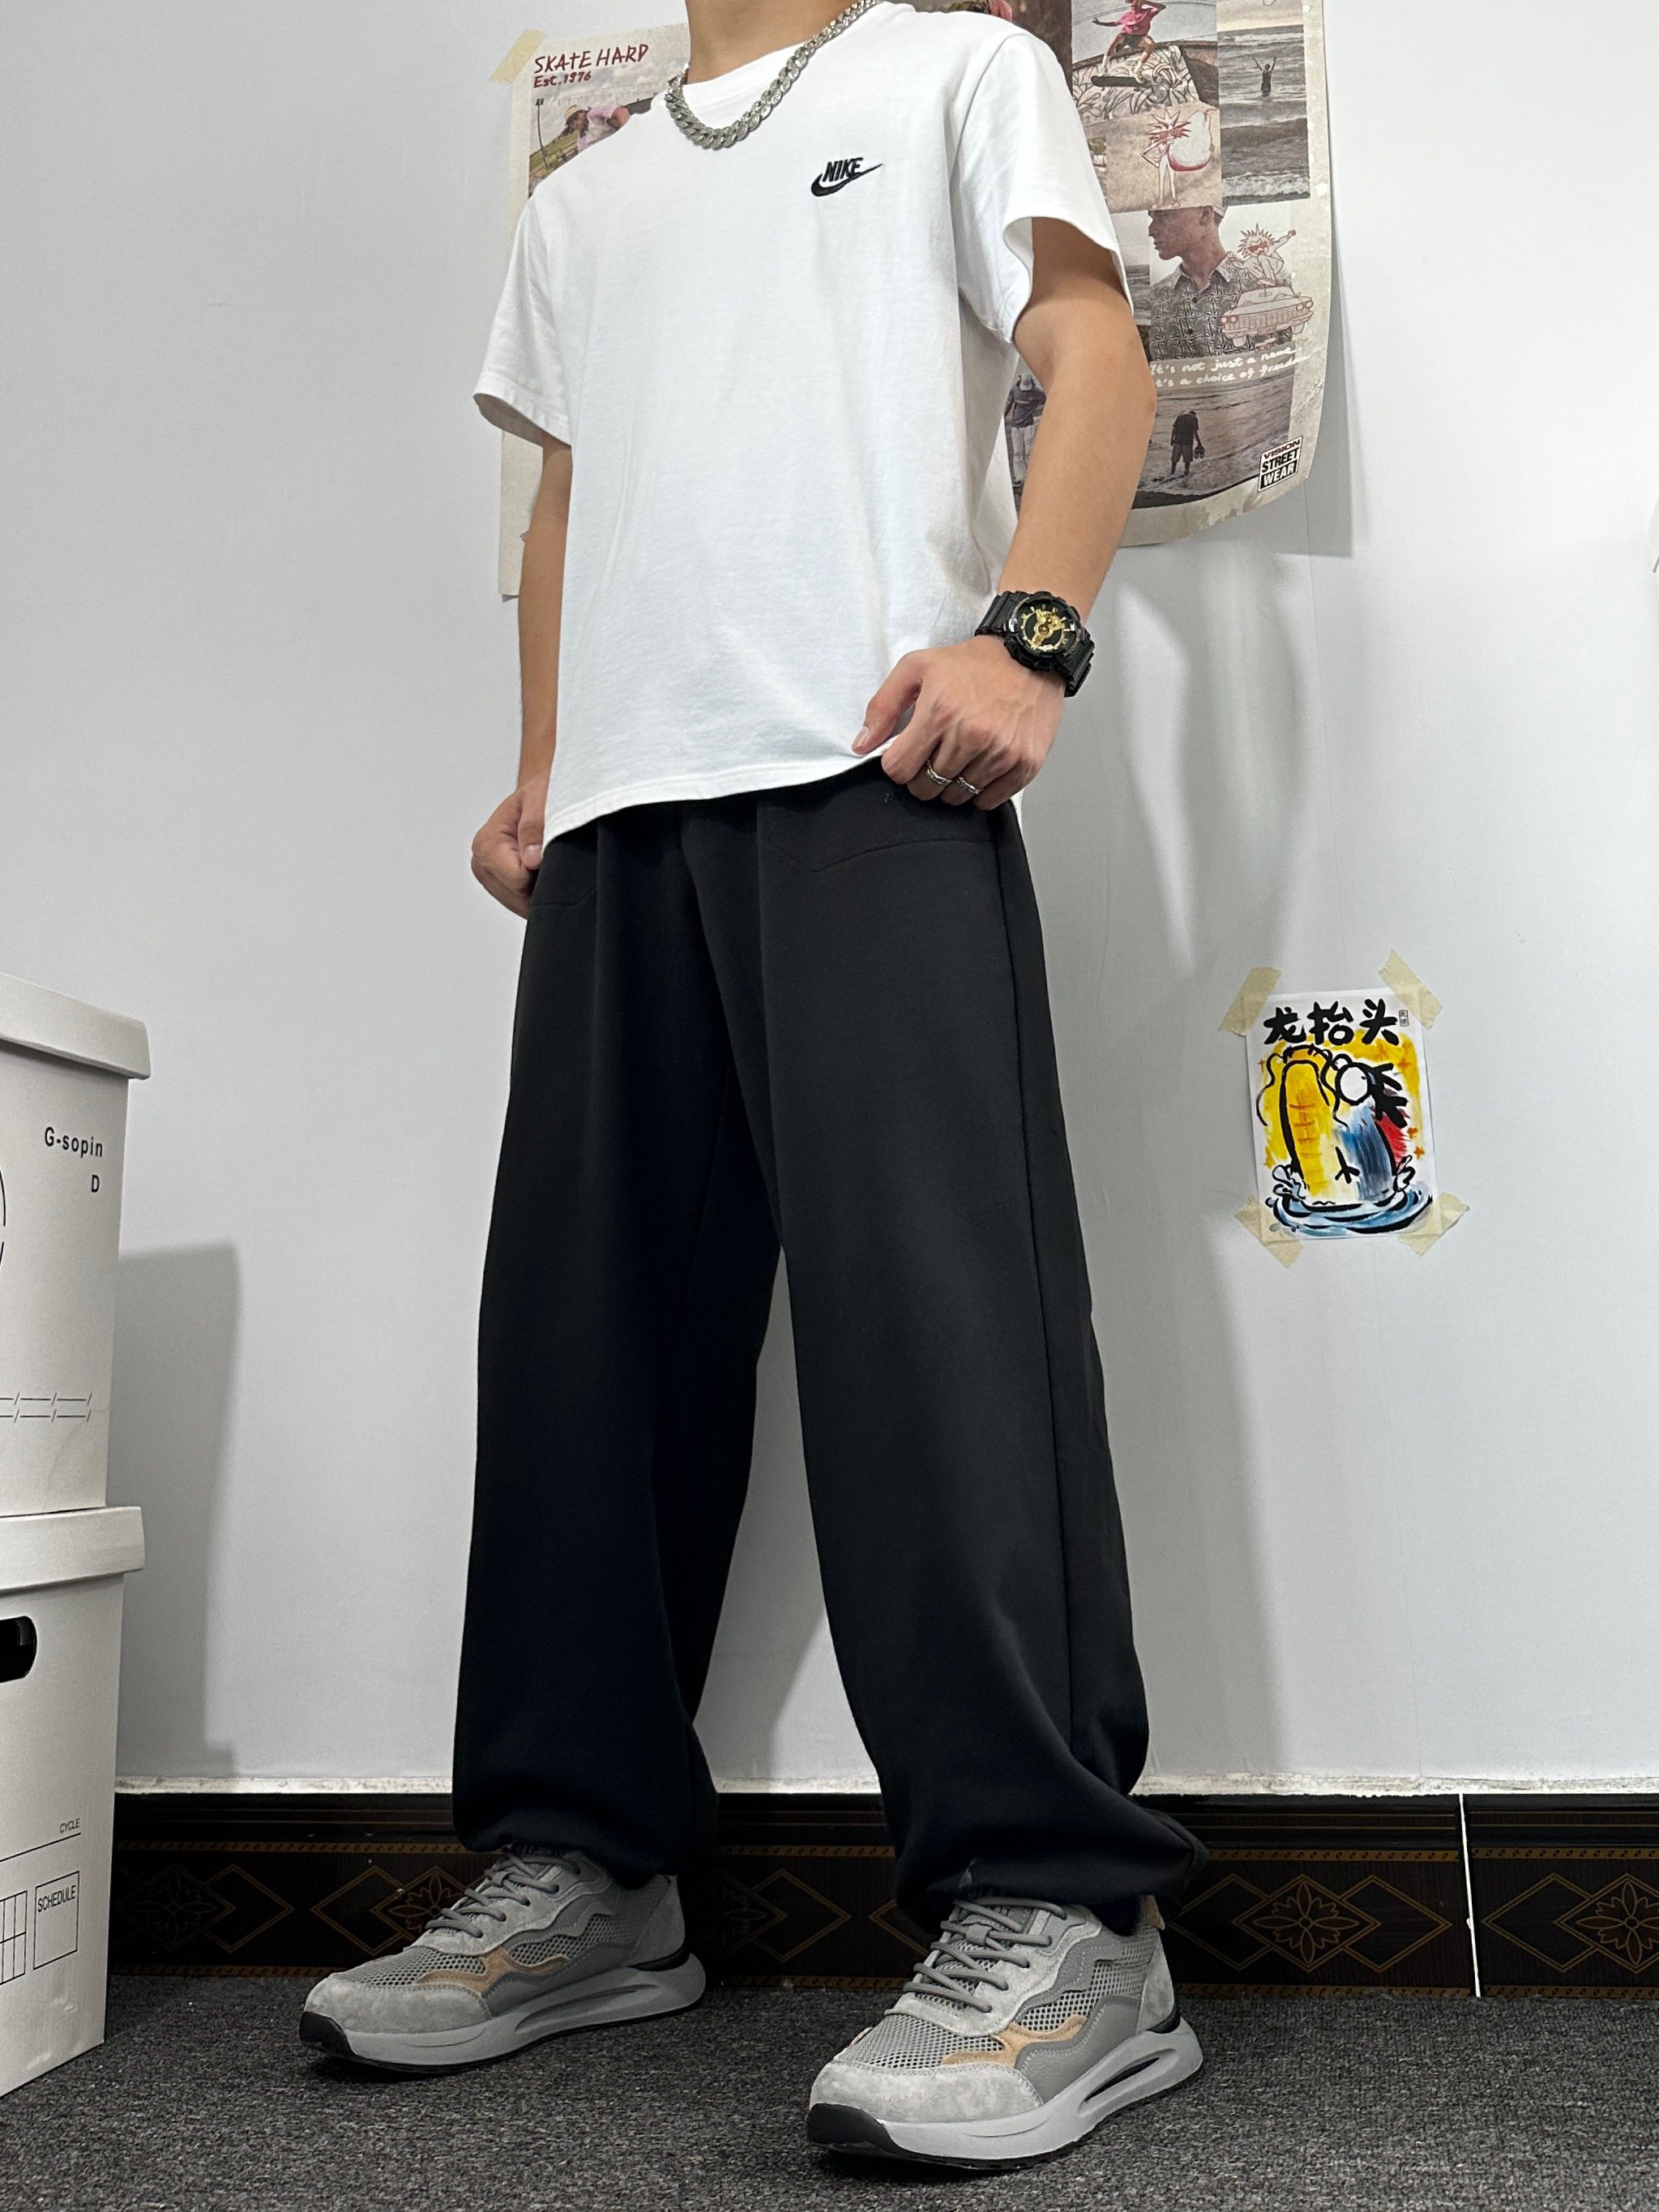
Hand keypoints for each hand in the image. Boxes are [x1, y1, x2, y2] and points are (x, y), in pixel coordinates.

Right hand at [471, 769, 548, 916]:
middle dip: (541, 880)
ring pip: (523, 905)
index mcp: (486, 844)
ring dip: (541, 887)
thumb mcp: (542, 796)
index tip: (549, 849)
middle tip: (550, 853)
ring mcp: (490, 879)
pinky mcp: (501, 888)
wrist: (541, 798)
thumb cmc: (542, 795)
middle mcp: (481, 864)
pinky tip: (542, 871)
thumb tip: (531, 860)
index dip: (541, 868)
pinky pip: (525, 905)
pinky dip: (538, 892)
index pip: (519, 880)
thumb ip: (535, 824)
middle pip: (520, 897)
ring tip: (546, 859)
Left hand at [852, 636, 1063, 807]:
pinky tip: (981, 766)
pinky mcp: (1024, 764)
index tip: (908, 753)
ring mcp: (1000, 753)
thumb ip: (883, 705)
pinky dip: (981, 791)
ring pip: (956, 797)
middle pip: (926, 788)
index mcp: (939, 713)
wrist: (1031, 653)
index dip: (898, 765)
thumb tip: (862, 744)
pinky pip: (988, 801)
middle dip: (922, 776)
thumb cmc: (975, 662)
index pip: (899, 770)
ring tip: (960, 756)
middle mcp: (970, 737)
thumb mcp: (918, 667)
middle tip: (934, 755)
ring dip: (952, 783)